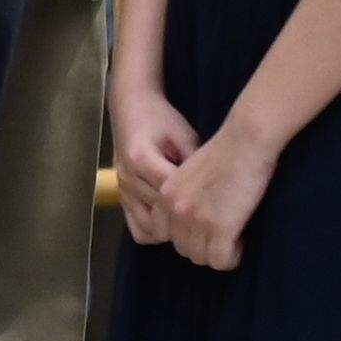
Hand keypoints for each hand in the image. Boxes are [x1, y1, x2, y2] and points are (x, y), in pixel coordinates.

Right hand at [110, 85, 203, 245]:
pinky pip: (138, 228)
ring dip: (171, 229)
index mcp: (141, 159)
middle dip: (187, 220)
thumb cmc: (160, 119)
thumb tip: (214, 192)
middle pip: (162, 215)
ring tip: (192, 223)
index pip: (172, 194)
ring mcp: (122, 192)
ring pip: (150, 228)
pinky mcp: (122, 198)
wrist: (130, 109)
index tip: (218, 208)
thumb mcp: (183, 135)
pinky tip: (172, 224)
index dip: (197, 204)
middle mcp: (128, 179)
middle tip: (211, 220)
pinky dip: (156, 231)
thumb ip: (195, 163)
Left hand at [151, 110, 283, 271]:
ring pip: (203, 258)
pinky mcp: (220, 226)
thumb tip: (193, 222)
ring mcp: (196, 219)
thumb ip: (185, 196)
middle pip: (185, 250)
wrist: (247, 138)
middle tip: (226, 233)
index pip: (166, 235)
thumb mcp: (192, 172)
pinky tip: (242, 240)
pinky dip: (233, 257)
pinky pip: (222, 261)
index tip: (208, 227)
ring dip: (220, 253)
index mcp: (165, 195)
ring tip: (236, 236)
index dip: (189, 235)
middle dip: (206, 246)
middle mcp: (175, 209)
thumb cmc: (228, 149)